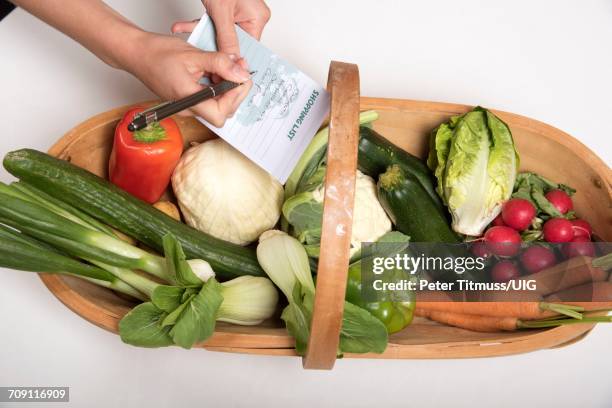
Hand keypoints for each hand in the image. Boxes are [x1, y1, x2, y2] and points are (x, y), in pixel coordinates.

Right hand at [122, 32, 251, 126]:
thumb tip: (241, 74)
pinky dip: (218, 86)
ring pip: (217, 105)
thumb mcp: (193, 55)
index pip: (220, 114)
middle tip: (239, 69)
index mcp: (188, 100)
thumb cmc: (156, 53)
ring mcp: (188, 106)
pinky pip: (209, 99)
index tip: (241, 78)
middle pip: (222, 112)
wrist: (135, 53)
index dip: (235, 97)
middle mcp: (188, 109)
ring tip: (228, 66)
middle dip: (235, 91)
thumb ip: (220, 64)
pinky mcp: (188, 101)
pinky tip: (216, 71)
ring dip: (227, 88)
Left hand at [172, 0, 270, 53]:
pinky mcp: (225, 11)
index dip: (234, 58)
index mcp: (257, 18)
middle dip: (213, 45)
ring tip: (183, 32)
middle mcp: (249, 17)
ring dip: (201, 33)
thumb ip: (226, 37)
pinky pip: (213, 23)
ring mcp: (237, 14)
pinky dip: (198, 24)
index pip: (248, 47)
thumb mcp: (222, 12)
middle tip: (199, 54)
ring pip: (220, 33)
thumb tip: (230, 59)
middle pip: (233, 41)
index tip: (222, 70)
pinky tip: (182, 26)